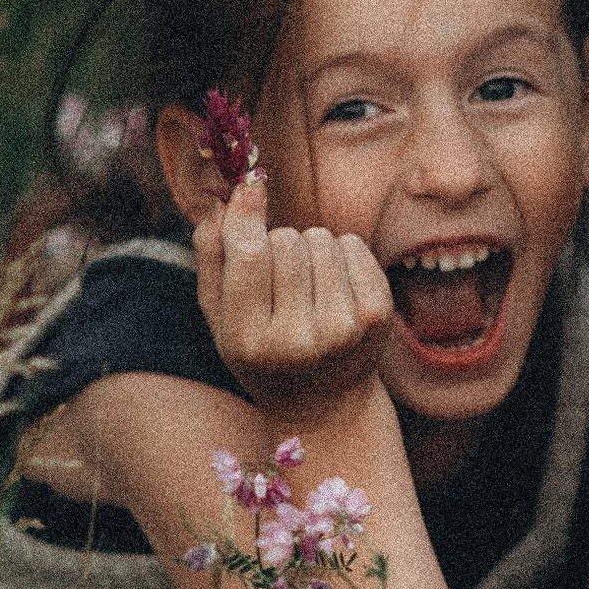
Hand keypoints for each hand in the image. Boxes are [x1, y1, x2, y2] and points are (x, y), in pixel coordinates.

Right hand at [195, 172, 392, 410]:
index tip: (249, 186)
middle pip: (286, 242)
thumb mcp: (220, 316)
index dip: (247, 214)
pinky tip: (334, 287)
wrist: (323, 402)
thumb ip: (212, 258)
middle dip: (278, 245)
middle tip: (279, 281)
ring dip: (310, 249)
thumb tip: (226, 199)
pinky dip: (340, 254)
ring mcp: (344, 329)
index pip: (251, 255)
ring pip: (320, 238)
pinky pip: (352, 245)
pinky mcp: (377, 315)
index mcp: (250, 342)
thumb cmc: (260, 350)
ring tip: (307, 286)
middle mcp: (300, 340)